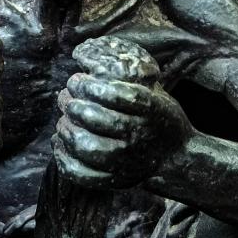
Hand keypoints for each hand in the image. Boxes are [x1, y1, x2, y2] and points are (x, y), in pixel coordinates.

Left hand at [53, 35, 192, 188]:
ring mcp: (126, 161)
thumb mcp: (154, 93)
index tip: (78, 79)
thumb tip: (86, 58)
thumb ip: (128, 81)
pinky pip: (83, 173)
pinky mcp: (116, 180)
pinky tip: (59, 142)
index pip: (115, 95)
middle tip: (66, 96)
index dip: (90, 86)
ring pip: (86, 146)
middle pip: (95, 119)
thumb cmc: (159, 117)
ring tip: (64, 117)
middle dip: (73, 103)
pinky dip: (64, 158)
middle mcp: (137, 135)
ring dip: (67, 128)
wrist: (178, 157)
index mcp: (149, 109)